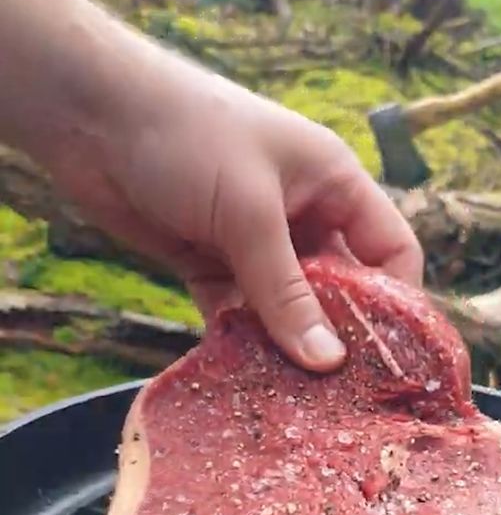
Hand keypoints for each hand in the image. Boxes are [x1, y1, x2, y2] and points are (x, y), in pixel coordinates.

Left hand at [54, 58, 422, 371]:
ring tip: (292, 401)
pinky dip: (239, 343)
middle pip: (339, 289)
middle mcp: (302, 215)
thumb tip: (328, 363)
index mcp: (333, 184)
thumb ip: (285, 291)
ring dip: (285, 348)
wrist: (89, 113)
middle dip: (337, 338)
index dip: (398, 302)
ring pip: (286, 309)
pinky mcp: (208, 263)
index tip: (390, 361)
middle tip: (338, 399)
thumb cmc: (186, 136)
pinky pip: (238, 314)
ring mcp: (254, 242)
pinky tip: (241, 381)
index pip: (391, 250)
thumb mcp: (248, 212)